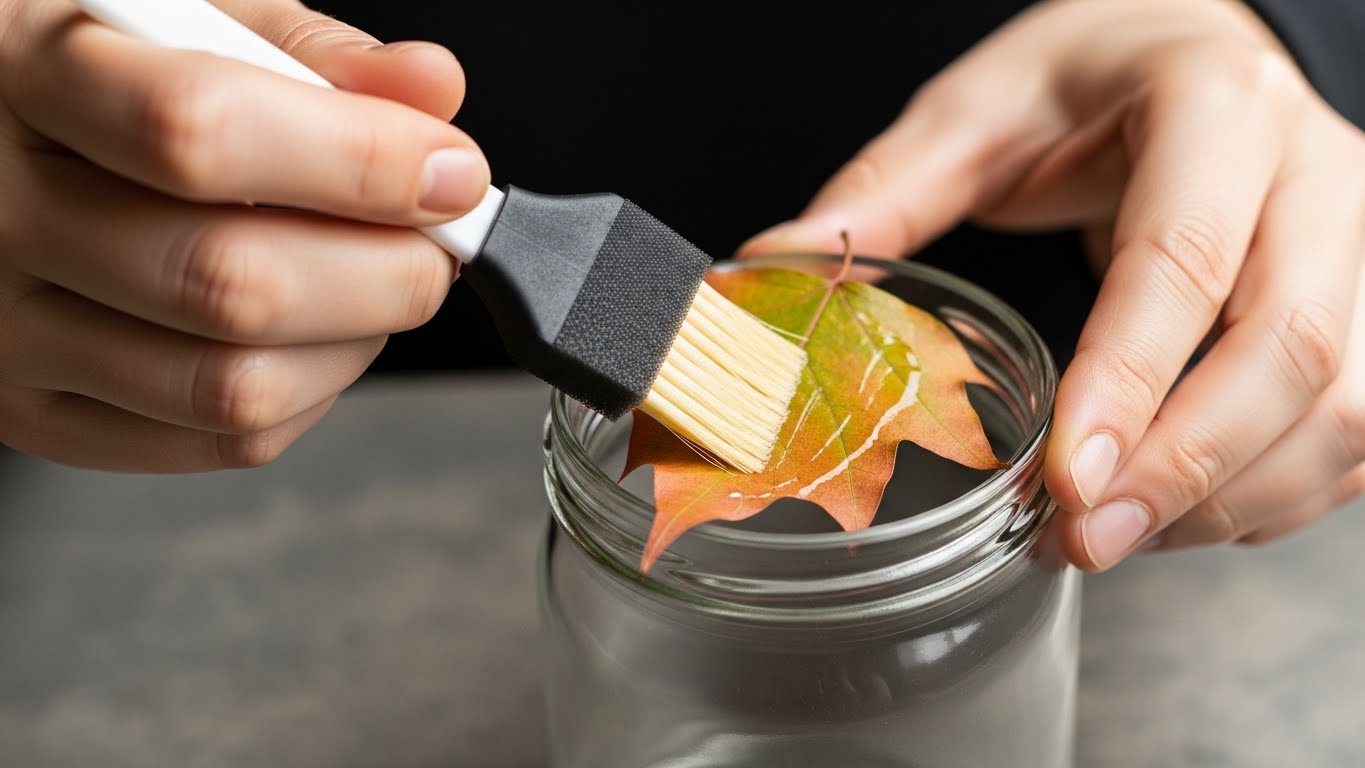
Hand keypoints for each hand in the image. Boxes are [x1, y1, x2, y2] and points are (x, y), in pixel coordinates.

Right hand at [0, 0, 488, 470]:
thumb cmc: (91, 76)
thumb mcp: (177, 16)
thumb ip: (304, 50)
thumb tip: (433, 86)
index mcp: (22, 77)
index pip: (202, 133)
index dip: (359, 161)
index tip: (450, 170)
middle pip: (231, 284)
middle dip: (388, 271)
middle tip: (434, 241)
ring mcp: (10, 336)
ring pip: (234, 387)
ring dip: (357, 341)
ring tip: (374, 281)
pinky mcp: (44, 417)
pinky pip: (219, 442)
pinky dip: (311, 394)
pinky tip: (316, 334)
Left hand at [740, 0, 1364, 569]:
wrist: (1203, 46)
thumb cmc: (1098, 73)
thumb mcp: (983, 106)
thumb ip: (889, 189)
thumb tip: (779, 264)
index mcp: (1213, 107)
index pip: (1183, 259)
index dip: (1128, 382)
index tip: (1065, 479)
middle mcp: (1314, 174)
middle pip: (1287, 348)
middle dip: (1182, 468)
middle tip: (1081, 538)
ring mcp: (1359, 245)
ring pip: (1340, 406)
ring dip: (1227, 498)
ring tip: (1112, 540)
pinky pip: (1356, 431)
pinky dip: (1270, 496)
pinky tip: (1181, 516)